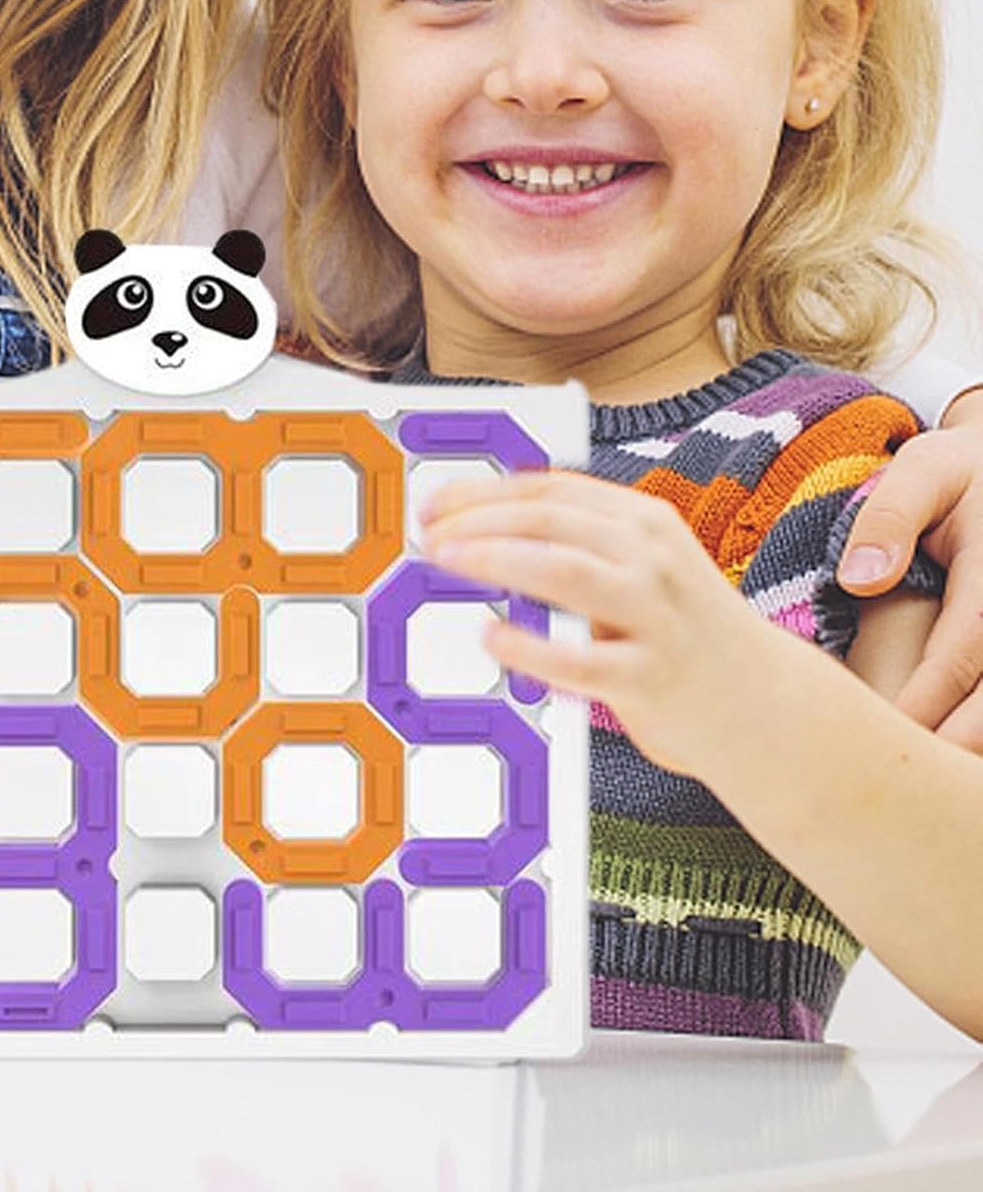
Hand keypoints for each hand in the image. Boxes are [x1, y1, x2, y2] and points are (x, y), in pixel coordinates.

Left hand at [419, 471, 811, 776]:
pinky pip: (578, 659)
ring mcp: (654, 615)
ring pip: (563, 571)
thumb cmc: (684, 632)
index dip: (484, 491)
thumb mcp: (643, 568)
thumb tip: (481, 530)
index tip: (436, 503)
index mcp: (644, 522)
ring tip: (446, 561)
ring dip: (495, 559)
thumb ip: (579, 545)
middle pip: (549, 519)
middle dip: (477, 519)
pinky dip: (528, 646)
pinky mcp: (650, 677)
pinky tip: (492, 637)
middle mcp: (652, 559)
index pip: (551, 487)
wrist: (766, 706)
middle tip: (428, 532)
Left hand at [839, 399, 982, 751]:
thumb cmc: (959, 474)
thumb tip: (860, 578)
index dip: (932, 695)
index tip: (895, 731)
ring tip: (939, 779)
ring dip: (979, 738)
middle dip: (965, 738)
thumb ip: (889, 517)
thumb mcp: (922, 473)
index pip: (968, 646)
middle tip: (914, 779)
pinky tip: (960, 748)